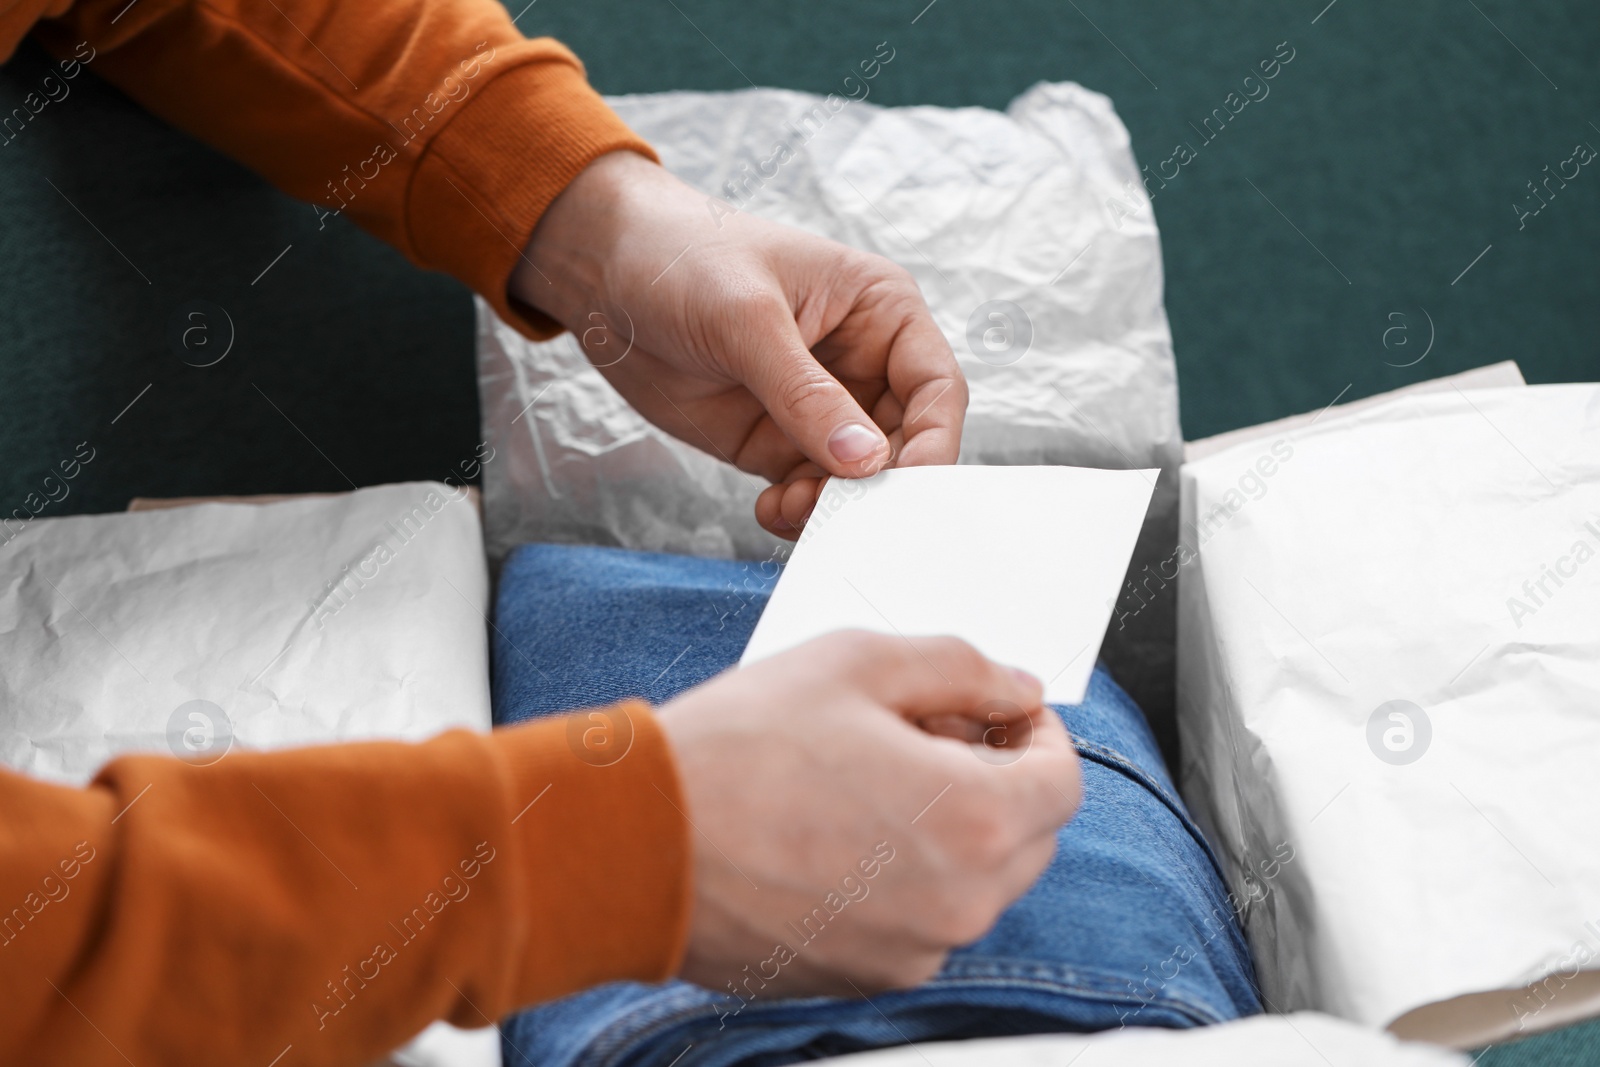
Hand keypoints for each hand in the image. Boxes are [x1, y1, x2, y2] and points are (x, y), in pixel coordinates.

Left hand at [512, 151, 966, 539]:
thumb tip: (864, 460)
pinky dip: (800, 511)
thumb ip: (804, 393)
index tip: (907, 486)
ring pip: (858, 478)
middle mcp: (861, 362)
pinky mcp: (776, 440)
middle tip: (843, 513)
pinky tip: (771, 509)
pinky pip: (810, 489)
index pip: (935, 386)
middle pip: (905, 444)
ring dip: (835, 505)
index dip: (934, 441)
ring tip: (792, 509)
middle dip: (879, 486)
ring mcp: (819, 406)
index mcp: (879, 310)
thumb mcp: (746, 319)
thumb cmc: (681, 257)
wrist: (602, 272)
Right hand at [653, 632, 1081, 996]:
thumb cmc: (733, 753)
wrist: (633, 844)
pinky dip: (903, 876)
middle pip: (1028, 836)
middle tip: (927, 732)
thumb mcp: (856, 662)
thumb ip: (960, 666)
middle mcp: (958, 904)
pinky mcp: (861, 976)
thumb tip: (1014, 687)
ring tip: (868, 778)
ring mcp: (910, 951)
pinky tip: (837, 830)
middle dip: (997, 777)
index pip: (1064, 780)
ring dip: (950, 828)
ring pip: (973, 882)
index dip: (1040, 733)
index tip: (1002, 711)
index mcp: (975, 821)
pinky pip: (918, 920)